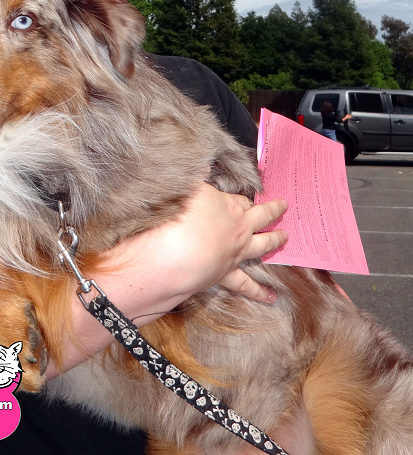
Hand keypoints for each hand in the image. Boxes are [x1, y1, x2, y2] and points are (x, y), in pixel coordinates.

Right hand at [121, 182, 287, 304]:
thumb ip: (196, 179)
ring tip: (286, 238)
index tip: (250, 196)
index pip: (242, 200)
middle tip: (284, 206)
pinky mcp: (228, 274)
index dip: (246, 198)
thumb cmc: (181, 217)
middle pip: (261, 218)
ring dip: (275, 241)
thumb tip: (202, 167)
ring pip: (262, 246)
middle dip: (273, 211)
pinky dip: (260, 291)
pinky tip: (272, 298)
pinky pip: (247, 285)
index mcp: (230, 207)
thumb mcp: (188, 189)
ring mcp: (236, 252)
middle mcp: (238, 229)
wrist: (179, 253)